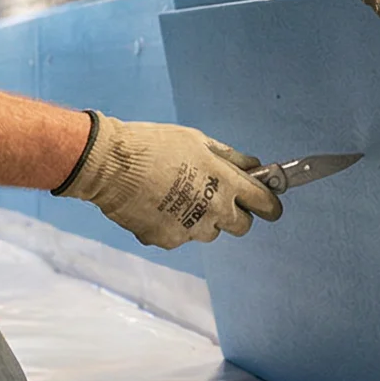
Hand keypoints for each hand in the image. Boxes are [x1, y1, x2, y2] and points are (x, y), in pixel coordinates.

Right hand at [53, 113, 279, 248]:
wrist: (110, 165)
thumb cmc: (155, 146)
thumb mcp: (198, 141)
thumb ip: (230, 158)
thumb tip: (253, 166)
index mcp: (227, 183)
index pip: (266, 204)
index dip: (269, 205)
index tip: (269, 205)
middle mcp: (214, 211)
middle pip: (241, 226)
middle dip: (235, 215)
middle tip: (219, 199)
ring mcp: (191, 229)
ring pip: (209, 232)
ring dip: (202, 220)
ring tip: (178, 196)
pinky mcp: (168, 240)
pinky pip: (179, 236)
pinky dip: (173, 224)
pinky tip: (156, 204)